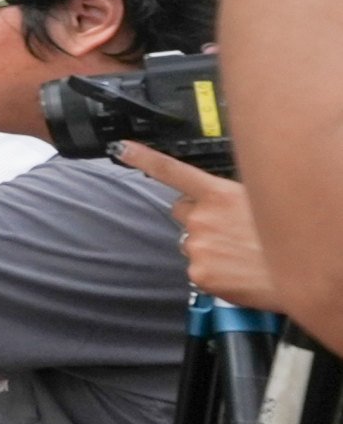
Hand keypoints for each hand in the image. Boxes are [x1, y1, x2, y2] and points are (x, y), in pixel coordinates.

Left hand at [115, 146, 281, 311]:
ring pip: (192, 242)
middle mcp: (201, 217)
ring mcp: (197, 245)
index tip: (121, 148)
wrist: (302, 274)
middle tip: (229, 230)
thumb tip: (217, 202)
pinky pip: (199, 268)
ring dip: (209, 246)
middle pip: (183, 212)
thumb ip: (228, 198)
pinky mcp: (199, 273)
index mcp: (217, 194)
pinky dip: (214, 270)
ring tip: (241, 253)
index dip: (144, 158)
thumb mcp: (260, 202)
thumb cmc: (286, 236)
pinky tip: (237, 271)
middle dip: (198, 218)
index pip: (172, 171)